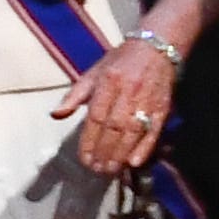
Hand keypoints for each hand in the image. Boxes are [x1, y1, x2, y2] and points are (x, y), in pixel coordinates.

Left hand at [52, 37, 172, 175]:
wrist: (157, 49)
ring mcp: (147, 100)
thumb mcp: (94, 72)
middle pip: (114, 127)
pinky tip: (135, 162)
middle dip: (104, 150)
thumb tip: (55, 114)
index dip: (89, 139)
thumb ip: (75, 96)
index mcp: (108, 81)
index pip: (96, 116)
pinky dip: (145, 148)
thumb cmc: (120, 61)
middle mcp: (127, 92)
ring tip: (110, 169)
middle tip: (96, 169)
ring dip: (121, 153)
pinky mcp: (163, 108)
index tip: (84, 158)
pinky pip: (154, 131)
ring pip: (133, 132)